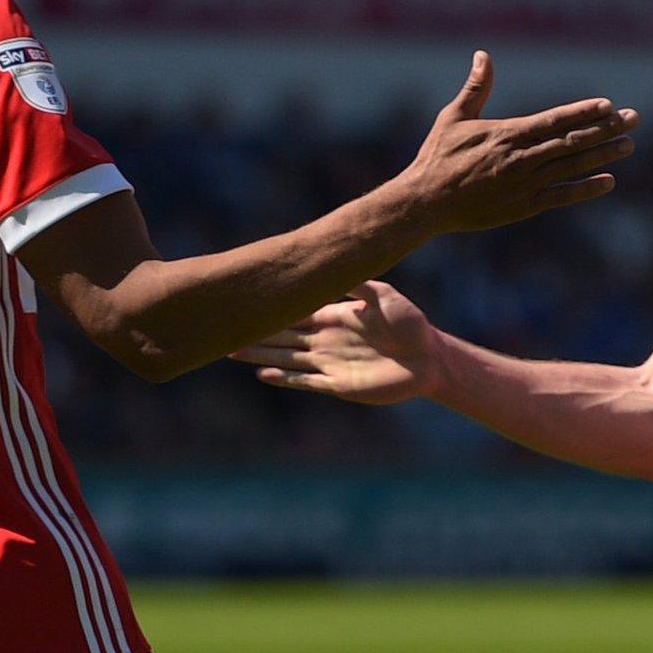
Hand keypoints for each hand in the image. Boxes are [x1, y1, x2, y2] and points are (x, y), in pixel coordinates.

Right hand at [232, 281, 437, 404]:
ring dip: (260, 356)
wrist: (430, 357)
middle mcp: (326, 340)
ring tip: (231, 351)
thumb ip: (357, 284)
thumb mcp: (384, 295)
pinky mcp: (340, 385)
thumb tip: (329, 267)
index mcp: (334, 316)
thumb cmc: (411, 323)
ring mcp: (330, 364)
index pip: (294, 312)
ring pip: (287, 359)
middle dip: (254, 333)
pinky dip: (285, 379)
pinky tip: (264, 375)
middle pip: (281, 337)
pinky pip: (306, 382)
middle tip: (222, 328)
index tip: (246, 300)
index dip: (271, 309)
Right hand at [395, 51, 638, 233]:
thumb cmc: (437, 157)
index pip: (555, 120)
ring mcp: (525, 183)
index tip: (609, 105)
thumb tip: (483, 55)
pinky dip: (585, 189)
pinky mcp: (523, 206)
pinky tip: (608, 181)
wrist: (426, 201)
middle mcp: (522, 157)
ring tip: (629, 144)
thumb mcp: (454, 117)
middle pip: (572, 141)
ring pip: (572, 166)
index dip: (584, 112)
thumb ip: (476, 88)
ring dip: (603, 155)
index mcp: (508, 133)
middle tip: (635, 119)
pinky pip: (561, 196)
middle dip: (606, 129)